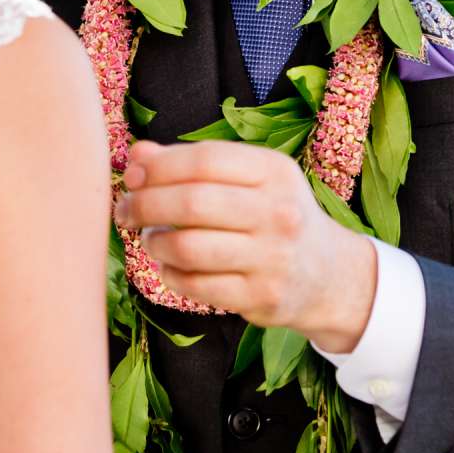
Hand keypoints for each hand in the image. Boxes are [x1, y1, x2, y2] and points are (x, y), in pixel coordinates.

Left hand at [113, 139, 378, 352]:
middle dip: (145, 205)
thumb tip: (137, 155)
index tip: (132, 175)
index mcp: (275, 172)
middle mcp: (278, 212)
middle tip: (125, 210)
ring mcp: (272, 258)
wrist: (327, 273)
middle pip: (192, 203)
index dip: (158, 166)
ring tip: (150, 238)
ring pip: (189, 248)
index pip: (204, 159)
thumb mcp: (249, 179)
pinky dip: (170, 274)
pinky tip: (169, 266)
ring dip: (155, 242)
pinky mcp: (262, 297)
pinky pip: (196, 285)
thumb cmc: (274, 216)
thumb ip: (194, 164)